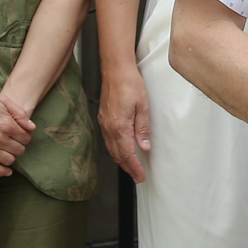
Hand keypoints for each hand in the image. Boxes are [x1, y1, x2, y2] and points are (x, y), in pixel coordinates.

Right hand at [0, 89, 35, 180]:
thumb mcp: (2, 100)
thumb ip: (20, 113)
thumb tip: (32, 127)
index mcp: (7, 124)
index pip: (26, 138)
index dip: (26, 137)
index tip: (21, 135)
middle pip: (19, 150)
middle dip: (20, 147)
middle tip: (14, 143)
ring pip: (9, 160)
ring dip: (12, 157)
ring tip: (8, 151)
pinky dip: (2, 171)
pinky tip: (6, 169)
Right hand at [98, 64, 152, 182]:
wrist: (115, 70)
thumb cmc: (130, 84)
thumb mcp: (142, 106)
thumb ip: (142, 129)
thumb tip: (144, 147)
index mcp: (119, 127)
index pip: (127, 154)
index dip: (134, 168)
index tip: (141, 176)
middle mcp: (109, 128)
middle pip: (118, 155)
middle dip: (128, 168)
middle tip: (138, 177)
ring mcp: (104, 124)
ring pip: (112, 149)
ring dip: (121, 160)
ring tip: (131, 168)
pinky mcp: (103, 119)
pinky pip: (108, 140)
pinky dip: (116, 150)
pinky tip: (122, 150)